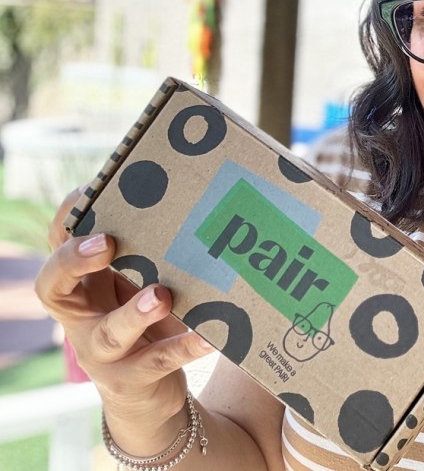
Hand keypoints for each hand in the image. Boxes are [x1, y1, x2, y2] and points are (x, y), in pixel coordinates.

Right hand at [35, 193, 214, 442]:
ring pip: (108, 333)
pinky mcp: (131, 379)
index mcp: (81, 284)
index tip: (91, 193)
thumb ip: (149, 248)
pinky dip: (183, 348)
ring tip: (161, 294)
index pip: (58, 246)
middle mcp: (81, 316)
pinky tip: (209, 336)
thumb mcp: (139, 282)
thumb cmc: (145, 321)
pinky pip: (156, 362)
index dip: (68, 222)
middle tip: (107, 241)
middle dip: (74, 262)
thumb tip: (186, 188)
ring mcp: (101, 352)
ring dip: (134, 313)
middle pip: (54, 286)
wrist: (148, 393)